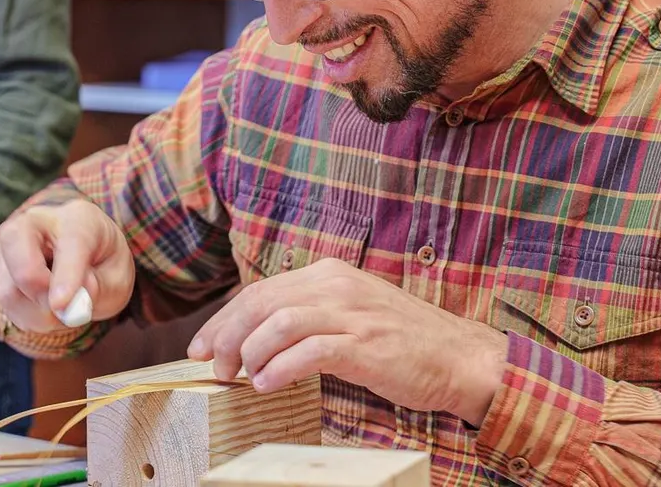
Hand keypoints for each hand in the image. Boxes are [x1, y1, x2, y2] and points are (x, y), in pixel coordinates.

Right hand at [0, 197, 134, 333]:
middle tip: (62, 309)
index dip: (66, 276)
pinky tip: (47, 309)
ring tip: (64, 310)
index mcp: (78, 218)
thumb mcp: (118, 279)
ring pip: (8, 287)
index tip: (62, 306)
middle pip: (15, 243)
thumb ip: (99, 289)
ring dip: (38, 314)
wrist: (86, 259)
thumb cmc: (103, 265)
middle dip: (37, 287)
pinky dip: (28, 317)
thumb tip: (67, 306)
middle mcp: (37, 221)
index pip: (70, 242)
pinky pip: (4, 303)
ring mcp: (10, 244)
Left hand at [187, 258, 507, 424]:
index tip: (200, 346)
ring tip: (237, 378)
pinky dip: (280, 369)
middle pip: (260, 302)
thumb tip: (256, 337)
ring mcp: (352, 313)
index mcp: (329, 274)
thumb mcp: (351, 313)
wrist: (460, 357)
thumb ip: (309, 316)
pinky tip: (267, 385)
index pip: (260, 290)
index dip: (223, 318)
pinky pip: (309, 351)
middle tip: (211, 366)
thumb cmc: (404, 342)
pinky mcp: (365, 345)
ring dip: (248, 353)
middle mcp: (337, 285)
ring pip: (279, 323)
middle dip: (225, 336)